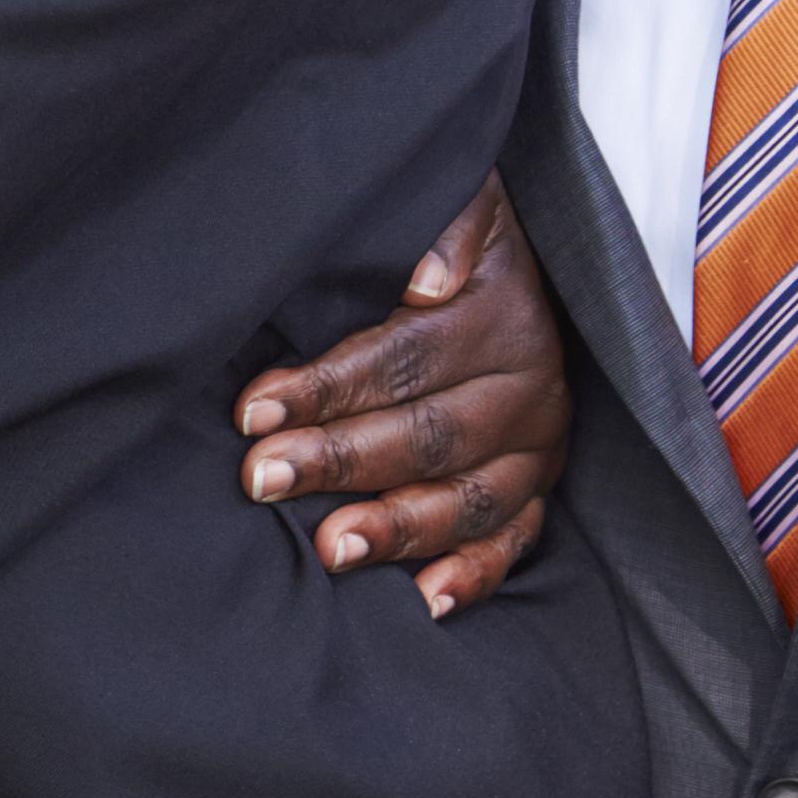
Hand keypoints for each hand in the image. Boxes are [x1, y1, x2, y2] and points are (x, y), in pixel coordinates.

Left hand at [231, 176, 569, 616]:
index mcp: (502, 314)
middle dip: (339, 459)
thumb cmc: (464, 234)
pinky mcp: (542, 487)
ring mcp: (540, 445)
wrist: (539, 260)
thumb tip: (423, 279)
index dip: (327, 385)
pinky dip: (475, 574)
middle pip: (429, 432)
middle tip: (262, 478)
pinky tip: (425, 599)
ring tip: (329, 548)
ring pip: (470, 497)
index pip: (403, 357)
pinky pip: (516, 540)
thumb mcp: (463, 197)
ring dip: (399, 526)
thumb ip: (442, 222)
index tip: (254, 408)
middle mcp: (530, 386)